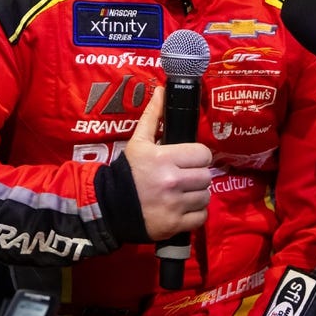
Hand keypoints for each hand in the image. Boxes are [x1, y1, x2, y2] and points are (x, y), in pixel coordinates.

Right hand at [123, 86, 211, 240]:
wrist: (109, 207)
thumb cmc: (127, 171)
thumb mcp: (138, 141)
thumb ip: (153, 116)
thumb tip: (163, 90)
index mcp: (165, 158)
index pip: (203, 154)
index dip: (197, 156)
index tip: (188, 160)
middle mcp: (172, 181)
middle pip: (206, 175)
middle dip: (197, 175)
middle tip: (185, 176)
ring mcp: (174, 205)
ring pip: (205, 196)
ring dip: (197, 194)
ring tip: (184, 192)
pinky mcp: (175, 225)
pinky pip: (201, 216)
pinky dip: (196, 213)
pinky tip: (183, 208)